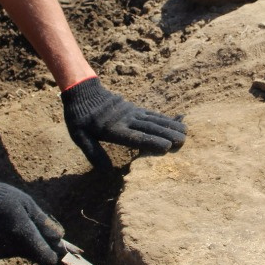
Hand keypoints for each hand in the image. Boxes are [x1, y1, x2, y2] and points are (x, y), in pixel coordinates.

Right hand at [0, 179, 64, 264]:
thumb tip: (61, 238)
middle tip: (51, 235)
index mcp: (23, 235)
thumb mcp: (26, 204)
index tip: (68, 256)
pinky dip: (14, 241)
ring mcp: (1, 252)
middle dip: (45, 247)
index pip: (47, 258)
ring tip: (22, 222)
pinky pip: (10, 249)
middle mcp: (13, 248)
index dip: (59, 257)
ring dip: (28, 242)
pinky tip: (7, 225)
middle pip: (36, 255)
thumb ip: (44, 223)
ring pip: (23, 251)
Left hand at [61, 77, 186, 169]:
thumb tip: (106, 173)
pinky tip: (175, 121)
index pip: (135, 137)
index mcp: (113, 129)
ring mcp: (131, 112)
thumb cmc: (79, 117)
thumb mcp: (79, 137)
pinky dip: (165, 118)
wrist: (82, 91)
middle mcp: (126, 120)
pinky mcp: (134, 108)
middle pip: (150, 128)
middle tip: (183, 142)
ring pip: (154, 119)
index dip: (152, 142)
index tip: (167, 147)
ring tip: (185, 132)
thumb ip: (93, 153)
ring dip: (170, 125)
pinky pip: (152, 114)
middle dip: (168, 134)